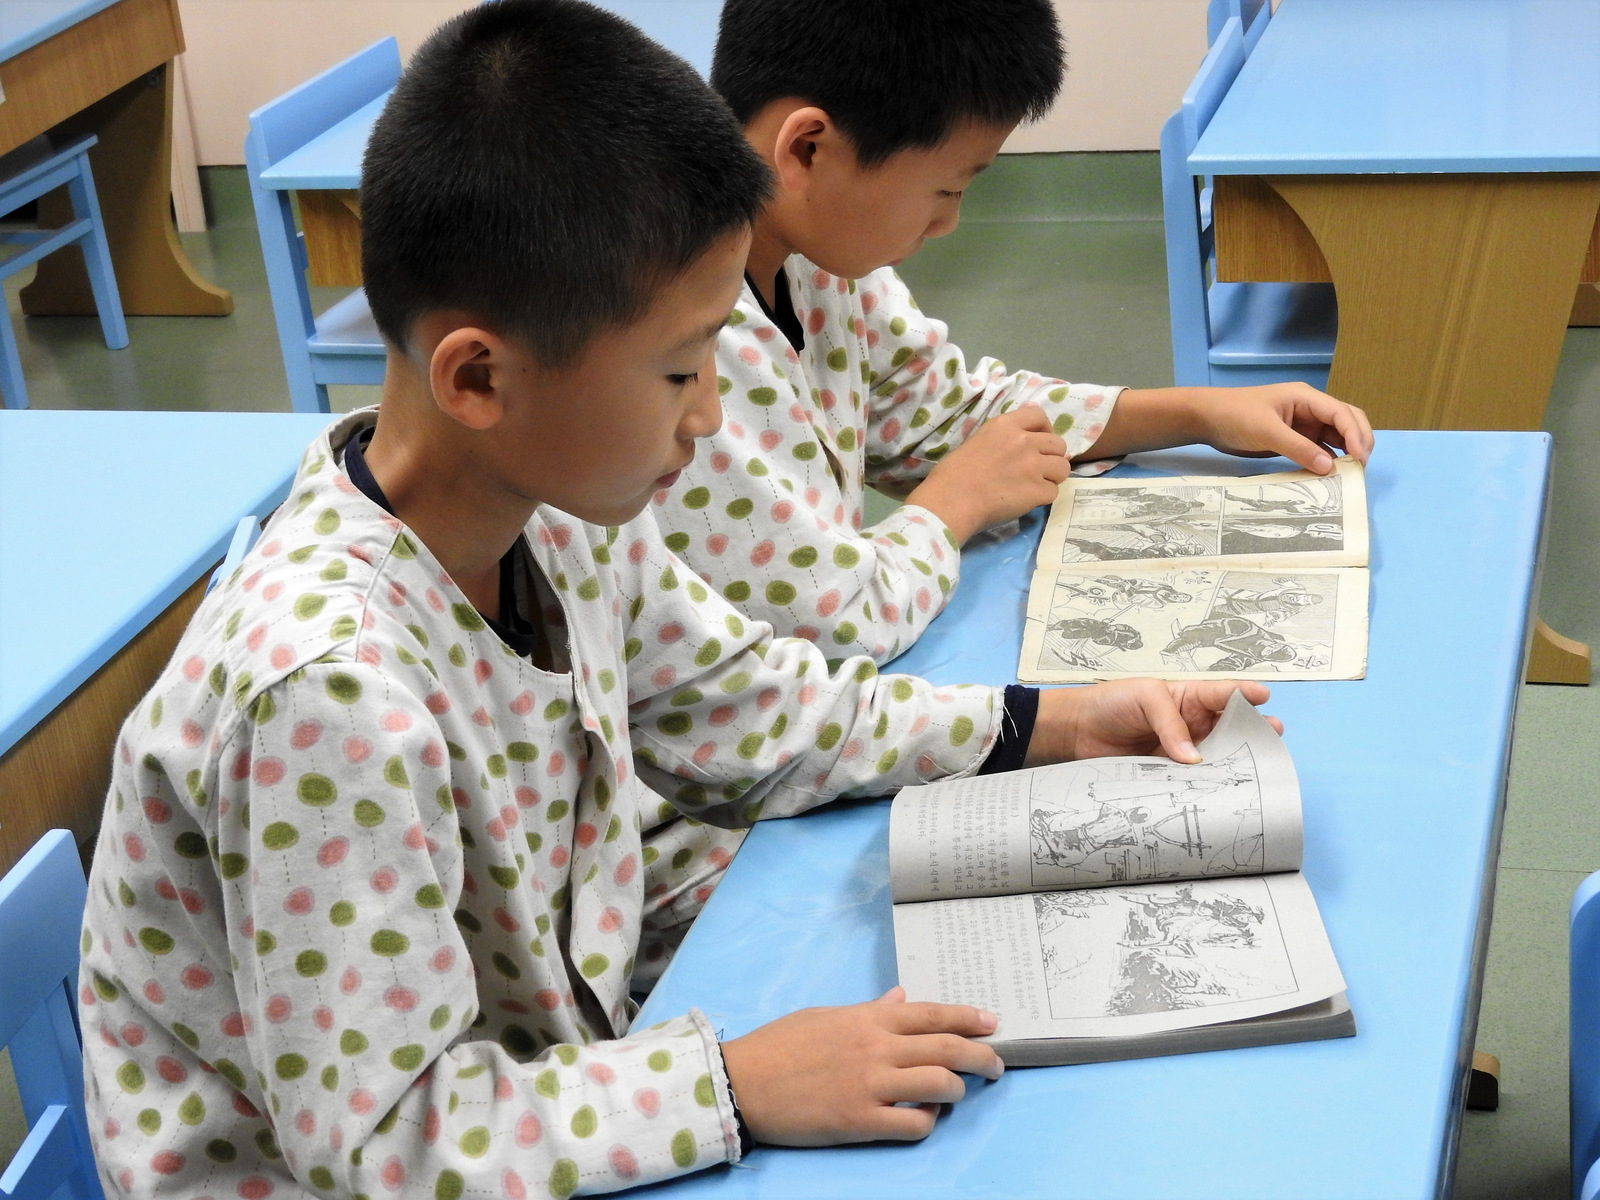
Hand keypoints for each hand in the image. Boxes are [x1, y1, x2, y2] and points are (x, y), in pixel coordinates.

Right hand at [720, 986, 1002, 1145]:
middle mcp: (877, 1047)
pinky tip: (924, 1117)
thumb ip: (868, 1009)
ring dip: (957, 1089)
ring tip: (958, 1093)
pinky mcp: (861, 1120)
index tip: (991, 1023)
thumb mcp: (826, 1016)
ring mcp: (871, 1084)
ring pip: (940, 1083)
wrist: (743, 1081)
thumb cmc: (780, 1045)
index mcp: (868, 1018)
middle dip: (981, 1056)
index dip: (967, 1018)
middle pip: (947, 1048)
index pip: (931, 1014)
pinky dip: (928, 1120)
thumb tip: (900, 997)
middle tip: (996, 1066)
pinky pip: (914, 1123)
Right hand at [905, 406, 1069, 542]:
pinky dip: (1042, 498)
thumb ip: (1003, 438)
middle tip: (1037, 469)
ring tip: (1034, 486)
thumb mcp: (977, 440)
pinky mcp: (1037, 490)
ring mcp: (1033, 466)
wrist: (950, 501)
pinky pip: (1053, 492)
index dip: (1044, 430)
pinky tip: (1026, 500)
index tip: (1038, 443)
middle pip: (1058, 444)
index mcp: (1005, 425)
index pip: (1040, 416)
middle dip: (1051, 457)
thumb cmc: (953, 474)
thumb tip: (1020, 444)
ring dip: (1052, 477)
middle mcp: (1024, 441)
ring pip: (1063, 468)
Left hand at [1024, 679, 1281, 765]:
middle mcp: (1193, 725)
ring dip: (1232, 764)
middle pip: (1231, 730)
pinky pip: (1192, 781)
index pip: (1224, 693)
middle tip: (1272, 739)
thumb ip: (1170, 723)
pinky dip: (1204, 787)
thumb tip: (1193, 758)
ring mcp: (1183, 752)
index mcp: (1190, 697)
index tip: (1263, 698)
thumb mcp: (1144, 697)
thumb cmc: (1111, 703)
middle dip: (1253, 734)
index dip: (1246, 695)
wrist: (1078, 731)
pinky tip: (1218, 792)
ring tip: (1254, 771)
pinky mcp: (1169, 775)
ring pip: (1216, 758)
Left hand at [1190, 383, 1373, 474]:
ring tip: (1351, 475)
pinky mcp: (1294, 439)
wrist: (1207, 419)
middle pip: (1346, 421)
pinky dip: (1327, 460)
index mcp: (1306, 398)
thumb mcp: (1266, 431)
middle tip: (1361, 467)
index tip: (1360, 458)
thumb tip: (1329, 468)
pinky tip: (1330, 476)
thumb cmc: (1235, 416)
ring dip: (1345, 452)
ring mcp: (1303, 424)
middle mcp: (1310, 409)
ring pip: (1335, 437)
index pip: (1342, 413)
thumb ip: (1298, 448)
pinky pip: (1318, 449)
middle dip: (1358, 441)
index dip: (1356, 434)